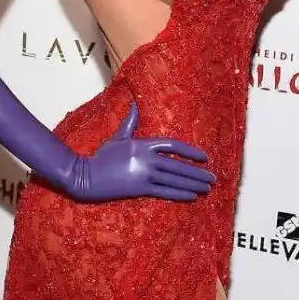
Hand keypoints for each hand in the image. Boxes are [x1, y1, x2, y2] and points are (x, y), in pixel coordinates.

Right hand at [64, 101, 216, 202]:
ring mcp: (144, 175)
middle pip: (178, 166)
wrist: (86, 176)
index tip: (203, 157)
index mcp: (143, 144)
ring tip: (207, 188)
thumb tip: (134, 103)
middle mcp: (147, 159)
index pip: (173, 146)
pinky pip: (165, 192)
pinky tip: (192, 196)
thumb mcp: (118, 137)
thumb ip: (130, 122)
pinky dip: (180, 194)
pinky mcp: (140, 189)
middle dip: (197, 172)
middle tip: (212, 178)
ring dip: (193, 184)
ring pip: (175, 180)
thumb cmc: (102, 156)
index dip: (190, 151)